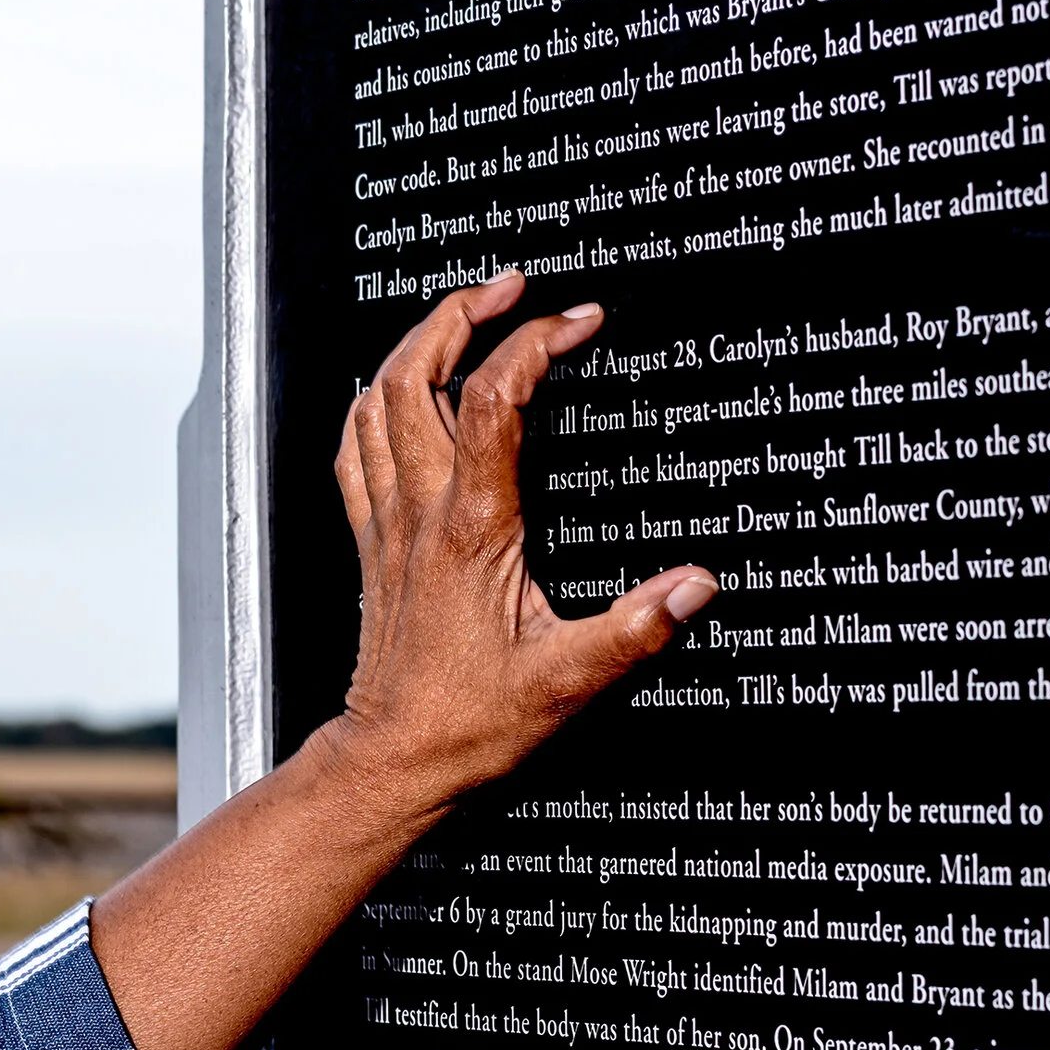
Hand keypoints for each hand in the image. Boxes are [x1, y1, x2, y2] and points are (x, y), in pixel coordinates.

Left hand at [333, 270, 716, 821]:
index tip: (579, 322)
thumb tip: (695, 586)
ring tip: (461, 315)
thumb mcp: (570, 679)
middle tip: (510, 287)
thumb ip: (636, 628)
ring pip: (376, 401)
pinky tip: (397, 391)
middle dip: (460, 314)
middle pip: (416, 376)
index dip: (536, 344)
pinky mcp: (372, 543)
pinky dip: (374, 401)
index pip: (494, 401)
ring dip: (415, 346)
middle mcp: (420, 512)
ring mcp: (388, 523)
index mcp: (472, 529)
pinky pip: (354, 447)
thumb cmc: (470, 724)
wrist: (394, 761)